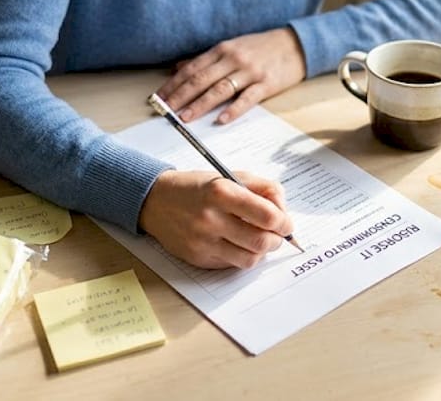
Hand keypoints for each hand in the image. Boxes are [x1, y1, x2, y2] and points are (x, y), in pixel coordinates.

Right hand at [137, 169, 292, 268]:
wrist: (156, 201)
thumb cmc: (198, 188)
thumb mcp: (229, 176)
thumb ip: (262, 188)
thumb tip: (283, 211)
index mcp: (221, 192)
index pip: (267, 216)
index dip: (284, 222)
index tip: (285, 223)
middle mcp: (211, 219)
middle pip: (261, 241)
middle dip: (276, 240)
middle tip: (276, 235)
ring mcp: (203, 241)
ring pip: (249, 259)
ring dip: (262, 252)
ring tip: (259, 241)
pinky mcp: (198, 258)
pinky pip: (232, 265)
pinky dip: (241, 256)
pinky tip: (237, 244)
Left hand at [156, 26, 306, 124]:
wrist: (295, 44)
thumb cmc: (260, 48)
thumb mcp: (232, 47)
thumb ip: (206, 60)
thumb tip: (177, 68)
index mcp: (221, 50)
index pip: (191, 69)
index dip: (173, 84)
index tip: (159, 98)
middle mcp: (233, 59)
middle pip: (201, 80)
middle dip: (180, 96)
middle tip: (164, 111)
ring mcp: (250, 72)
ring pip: (219, 90)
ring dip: (200, 105)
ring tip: (185, 118)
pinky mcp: (266, 84)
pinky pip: (247, 99)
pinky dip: (233, 110)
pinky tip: (220, 120)